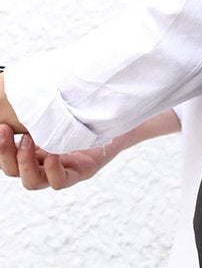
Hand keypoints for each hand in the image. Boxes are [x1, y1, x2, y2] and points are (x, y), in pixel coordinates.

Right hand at [0, 110, 179, 191]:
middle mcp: (45, 161)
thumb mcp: (60, 107)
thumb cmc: (89, 108)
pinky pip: (59, 182)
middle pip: (13, 170)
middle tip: (4, 130)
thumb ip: (40, 107)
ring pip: (32, 182)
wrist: (124, 114)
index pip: (7, 155)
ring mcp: (62, 169)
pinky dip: (53, 170)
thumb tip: (13, 86)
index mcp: (35, 147)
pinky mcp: (82, 172)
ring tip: (27, 140)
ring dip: (24, 163)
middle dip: (4, 152)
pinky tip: (52, 154)